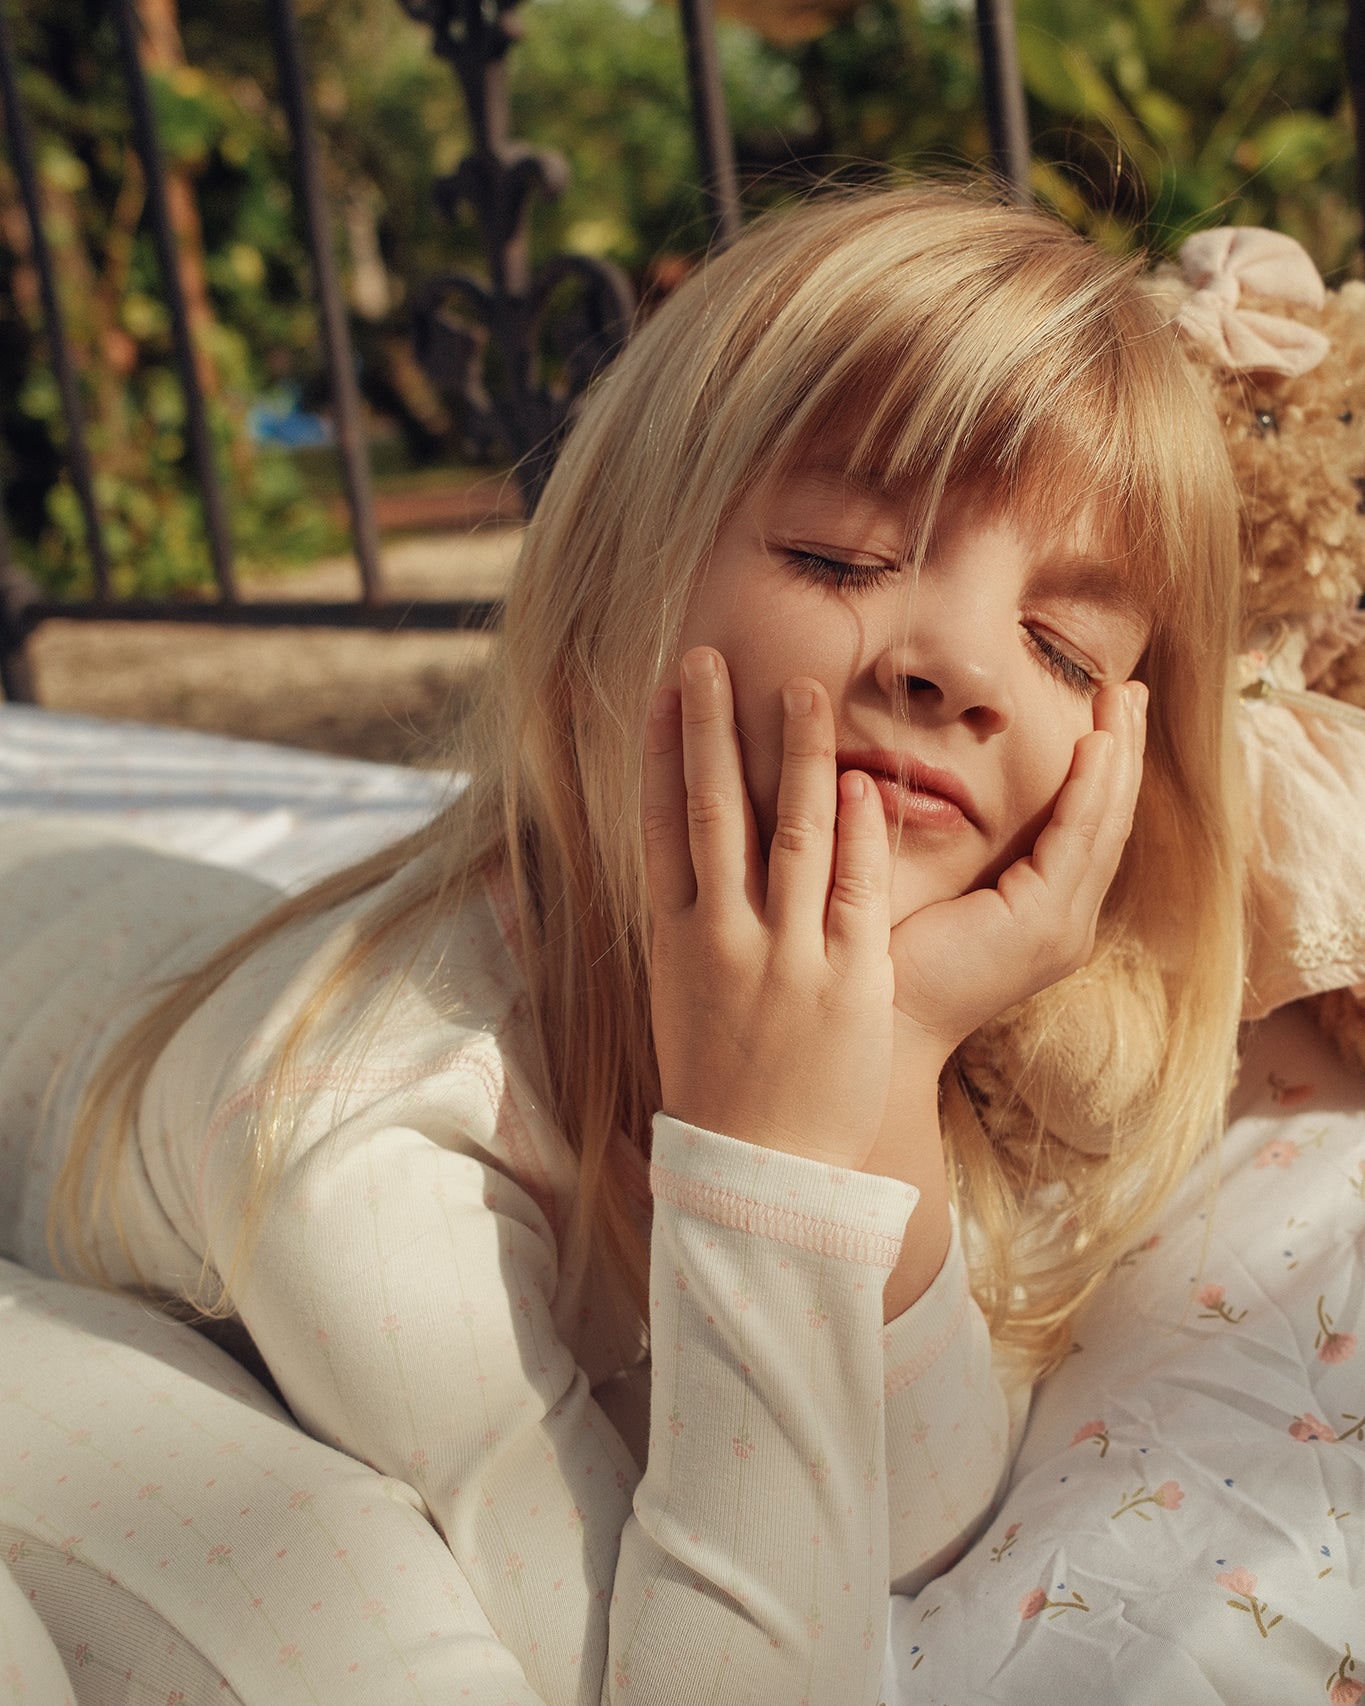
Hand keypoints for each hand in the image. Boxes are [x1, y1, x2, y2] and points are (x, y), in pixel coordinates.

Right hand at [643, 647, 896, 1169]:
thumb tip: (697, 856)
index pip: (659, 825)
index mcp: (674, 941)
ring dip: (795, 756)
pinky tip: (860, 780)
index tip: (662, 690)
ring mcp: (785, 958)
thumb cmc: (720, 1085)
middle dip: (709, 729)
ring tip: (802, 690)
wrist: (758, 1173)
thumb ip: (694, 925)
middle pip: (711, 812)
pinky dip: (856, 834)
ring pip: (787, 835)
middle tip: (712, 659)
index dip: (657, 752)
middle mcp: (722, 938)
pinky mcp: (848, 983)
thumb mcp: (685, 999)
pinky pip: (854, 892)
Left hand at [886, 680, 1147, 1076]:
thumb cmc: (881, 955)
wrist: (869, 1024)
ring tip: (1123, 699)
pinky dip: (1090, 790)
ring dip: (1117, 759)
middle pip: (1107, 820)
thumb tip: (920, 783)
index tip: (1103, 710)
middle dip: (1123, 751)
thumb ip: (947, 843)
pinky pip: (1075, 841)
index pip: (1082, 828)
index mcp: (1039, 916)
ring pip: (1102, 825)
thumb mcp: (925, 886)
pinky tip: (1098, 744)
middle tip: (1130, 688)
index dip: (1099, 769)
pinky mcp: (1040, 926)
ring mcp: (1058, 928)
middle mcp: (1062, 923)